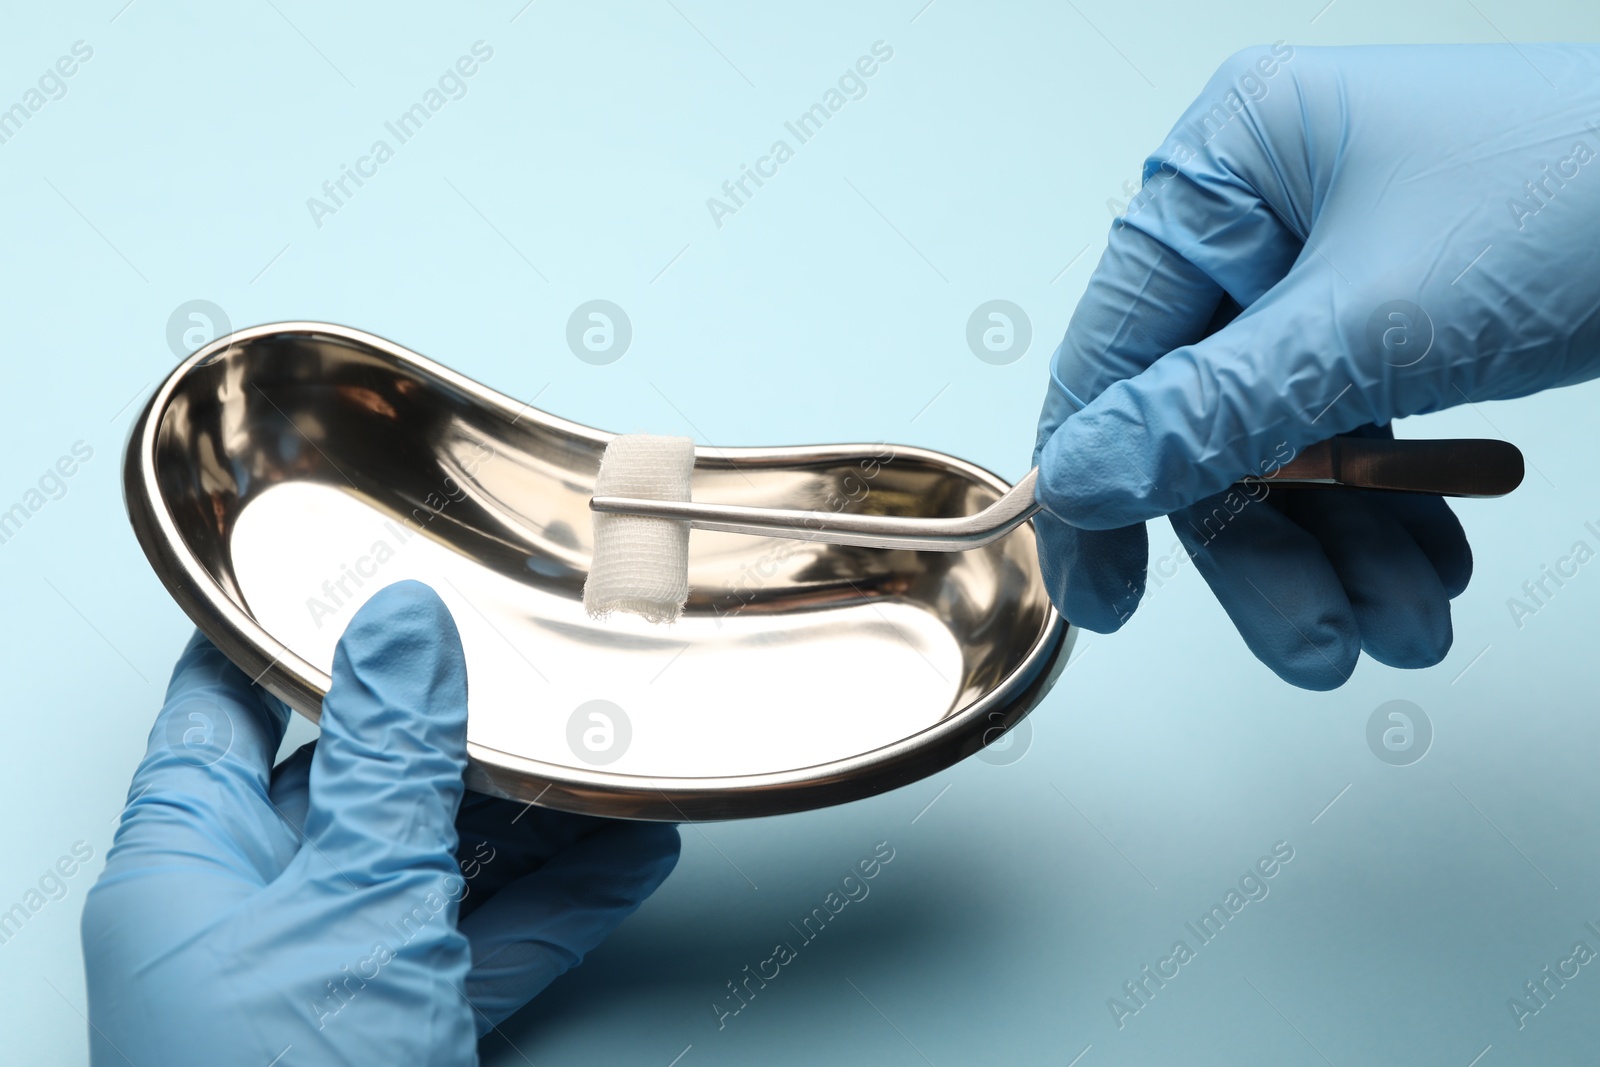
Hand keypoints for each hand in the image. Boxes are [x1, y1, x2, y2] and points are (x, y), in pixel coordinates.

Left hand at [82, 581, 679, 1065]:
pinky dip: (557, 904)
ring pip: (437, 860)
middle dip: (456, 725)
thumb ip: (385, 758)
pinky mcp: (401, 1028)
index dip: (289, 627)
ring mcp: (332, 974)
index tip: (364, 561)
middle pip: (357, 776)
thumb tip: (400, 625)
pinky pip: (487, 943)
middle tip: (533, 657)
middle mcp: (253, 909)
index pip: (225, 703)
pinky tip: (628, 857)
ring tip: (607, 750)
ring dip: (530, 815)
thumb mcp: (348, 900)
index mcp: (187, 862)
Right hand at [1034, 43, 1599, 688]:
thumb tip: (1085, 479)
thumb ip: (1210, 415)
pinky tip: (1426, 573)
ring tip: (1399, 628)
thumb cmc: (1592, 194)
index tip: (1106, 592)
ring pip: (1282, 442)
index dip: (1100, 478)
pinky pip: (1353, 434)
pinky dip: (1390, 515)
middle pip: (1201, 414)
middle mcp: (1266, 212)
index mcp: (1229, 165)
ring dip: (1340, 550)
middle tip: (1308, 641)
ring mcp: (1330, 268)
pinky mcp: (1393, 315)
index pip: (1116, 346)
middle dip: (1267, 543)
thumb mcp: (1373, 328)